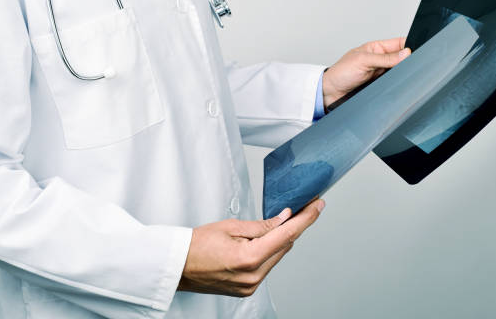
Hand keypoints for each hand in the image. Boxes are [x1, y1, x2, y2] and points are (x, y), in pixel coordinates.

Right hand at [178, 199, 324, 296]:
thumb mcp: (231, 227)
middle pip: (285, 246)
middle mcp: (253, 276)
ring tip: (266, 227)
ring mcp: (251, 286)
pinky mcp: (247, 290)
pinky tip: (258, 242)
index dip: (306, 218)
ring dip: (278, 240)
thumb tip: (284, 219)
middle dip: (291, 227)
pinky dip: (268, 252)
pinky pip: (267, 266)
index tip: (318, 206)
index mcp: (249, 258)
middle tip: (296, 209)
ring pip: (277, 256)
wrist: (178, 266)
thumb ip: (263, 225)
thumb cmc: (196, 245)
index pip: (287, 234)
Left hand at [322, 38, 410, 107]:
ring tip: (406, 77)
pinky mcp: (380, 86)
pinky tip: (399, 86)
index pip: (400, 43)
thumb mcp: (363, 61)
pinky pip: (393, 84)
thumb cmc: (341, 72)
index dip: (410, 45)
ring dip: (403, 75)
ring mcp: (381, 74)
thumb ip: (385, 58)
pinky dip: (397, 85)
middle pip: (402, 59)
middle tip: (414, 67)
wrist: (330, 93)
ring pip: (399, 72)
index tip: (419, 51)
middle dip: (409, 62)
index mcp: (377, 48)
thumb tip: (406, 53)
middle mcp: (381, 60)